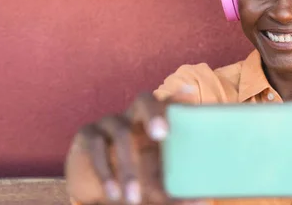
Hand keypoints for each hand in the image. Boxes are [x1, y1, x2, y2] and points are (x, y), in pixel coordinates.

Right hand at [64, 86, 205, 204]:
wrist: (95, 189)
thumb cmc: (136, 180)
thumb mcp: (156, 185)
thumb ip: (175, 192)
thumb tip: (203, 201)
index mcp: (156, 123)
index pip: (169, 102)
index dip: (179, 98)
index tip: (190, 98)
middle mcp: (134, 116)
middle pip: (144, 100)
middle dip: (154, 113)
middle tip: (162, 134)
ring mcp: (110, 122)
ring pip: (121, 132)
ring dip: (128, 167)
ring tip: (133, 198)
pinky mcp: (88, 133)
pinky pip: (97, 145)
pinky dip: (106, 172)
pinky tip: (113, 193)